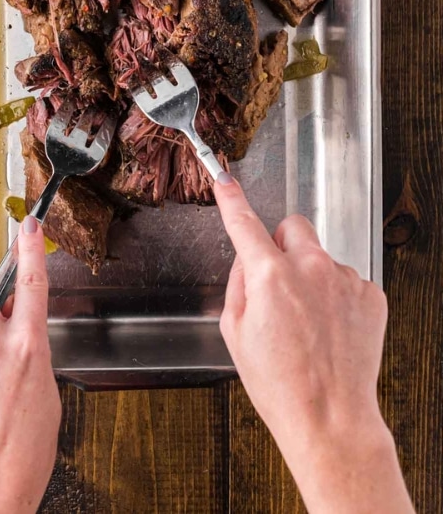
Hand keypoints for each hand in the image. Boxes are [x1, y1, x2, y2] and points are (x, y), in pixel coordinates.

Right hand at [214, 173, 413, 513]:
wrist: (329, 417)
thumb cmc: (278, 382)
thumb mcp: (234, 331)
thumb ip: (238, 284)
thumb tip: (248, 260)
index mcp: (269, 276)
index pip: (245, 223)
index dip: (231, 199)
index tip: (224, 179)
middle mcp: (310, 268)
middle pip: (294, 226)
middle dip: (282, 244)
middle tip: (276, 281)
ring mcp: (345, 280)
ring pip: (321, 257)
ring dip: (311, 276)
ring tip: (306, 323)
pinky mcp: (371, 296)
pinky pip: (346, 280)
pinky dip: (336, 296)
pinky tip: (329, 329)